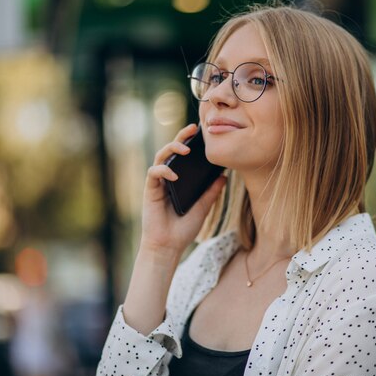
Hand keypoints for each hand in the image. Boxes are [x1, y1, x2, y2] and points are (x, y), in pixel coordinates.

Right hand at [139, 123, 226, 264]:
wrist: (168, 246)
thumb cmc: (184, 229)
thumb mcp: (203, 207)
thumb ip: (211, 191)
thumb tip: (225, 175)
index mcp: (180, 180)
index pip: (184, 156)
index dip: (191, 142)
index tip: (203, 132)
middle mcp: (168, 178)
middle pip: (172, 151)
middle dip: (181, 137)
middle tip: (193, 129)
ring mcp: (158, 183)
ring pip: (161, 156)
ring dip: (172, 148)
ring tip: (185, 148)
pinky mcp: (150, 190)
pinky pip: (154, 173)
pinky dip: (164, 170)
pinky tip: (174, 174)